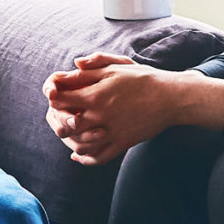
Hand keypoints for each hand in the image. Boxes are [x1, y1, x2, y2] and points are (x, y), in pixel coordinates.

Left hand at [43, 55, 223, 165]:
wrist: (172, 98)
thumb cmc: (143, 79)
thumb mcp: (116, 67)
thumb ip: (93, 67)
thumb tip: (73, 65)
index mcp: (96, 95)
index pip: (61, 99)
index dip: (52, 95)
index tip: (52, 93)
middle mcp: (101, 116)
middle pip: (66, 123)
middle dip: (56, 119)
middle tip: (55, 114)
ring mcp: (112, 132)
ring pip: (80, 143)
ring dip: (68, 139)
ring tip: (65, 132)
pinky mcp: (122, 144)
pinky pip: (99, 157)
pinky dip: (85, 158)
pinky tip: (76, 154)